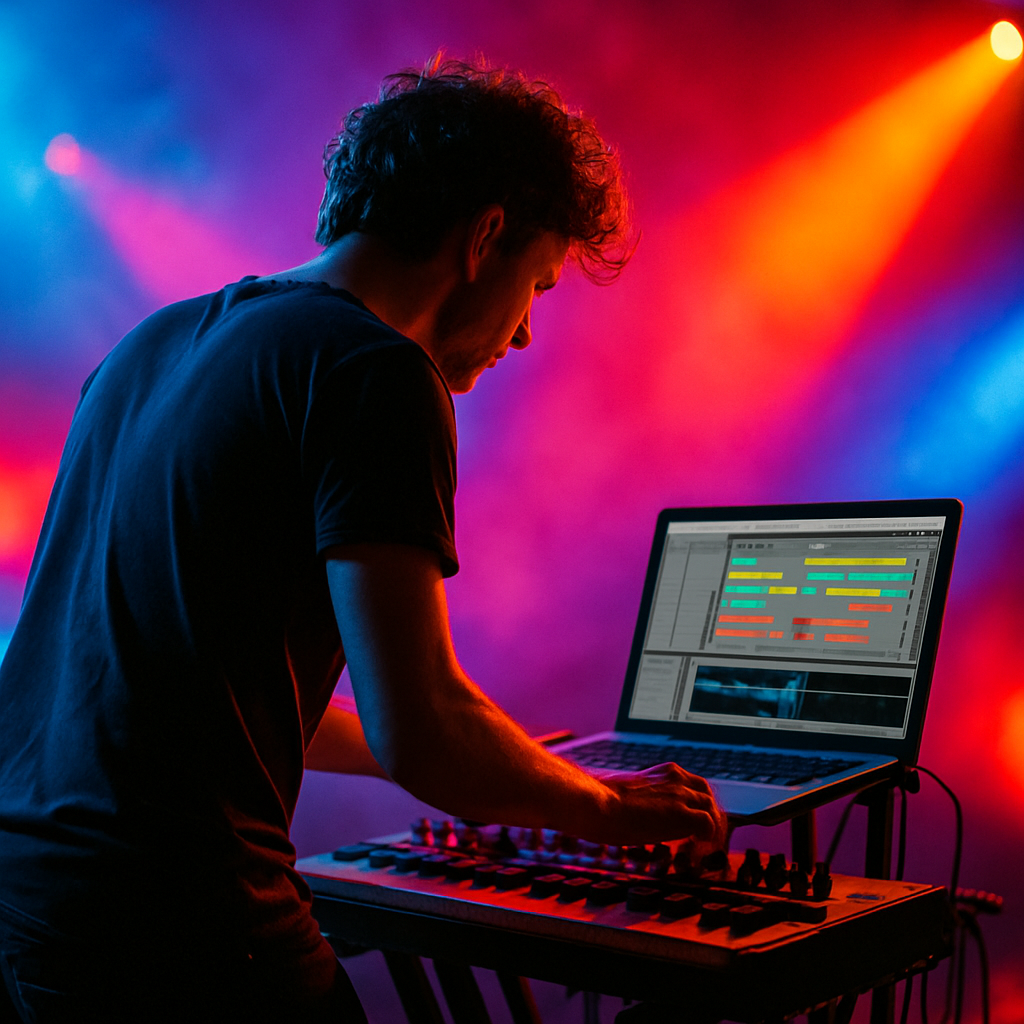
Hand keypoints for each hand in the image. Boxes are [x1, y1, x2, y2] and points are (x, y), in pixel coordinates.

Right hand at [588, 762, 728, 851]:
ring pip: (711, 809)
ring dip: (709, 827)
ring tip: (701, 843)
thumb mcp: (628, 791)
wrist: (595, 803)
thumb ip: (644, 796)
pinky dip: (707, 836)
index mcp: (664, 772)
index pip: (694, 785)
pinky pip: (708, 824)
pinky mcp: (682, 814)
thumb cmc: (599, 799)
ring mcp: (681, 796)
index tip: (694, 818)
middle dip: (709, 814)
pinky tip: (697, 845)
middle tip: (704, 833)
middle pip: (707, 795)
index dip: (696, 804)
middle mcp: (677, 779)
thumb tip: (640, 810)